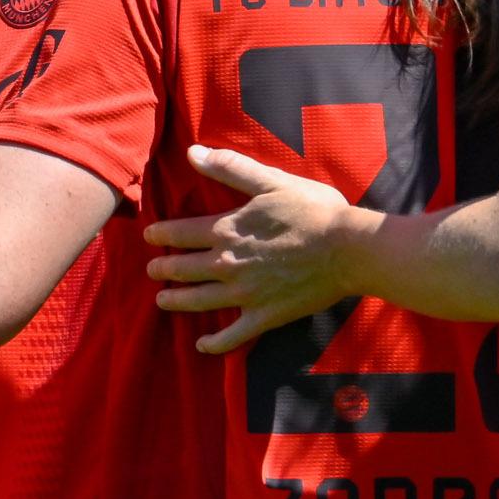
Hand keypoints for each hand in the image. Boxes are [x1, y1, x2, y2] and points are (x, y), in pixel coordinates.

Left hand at [142, 144, 360, 353]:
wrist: (349, 250)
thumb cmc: (313, 211)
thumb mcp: (271, 181)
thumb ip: (230, 168)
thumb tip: (193, 152)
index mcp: (227, 230)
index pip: (180, 233)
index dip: (160, 234)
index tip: (149, 236)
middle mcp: (228, 264)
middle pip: (184, 269)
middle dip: (163, 269)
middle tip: (151, 271)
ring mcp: (245, 294)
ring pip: (199, 301)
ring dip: (176, 301)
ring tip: (162, 301)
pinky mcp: (264, 316)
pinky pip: (233, 335)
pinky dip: (215, 343)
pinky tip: (202, 346)